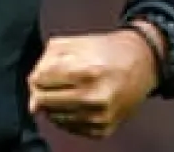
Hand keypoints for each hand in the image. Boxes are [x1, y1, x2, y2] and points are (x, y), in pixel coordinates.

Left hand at [27, 25, 160, 139]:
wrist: (141, 63)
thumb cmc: (103, 50)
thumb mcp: (71, 43)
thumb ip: (44, 64)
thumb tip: (32, 97)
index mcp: (86, 72)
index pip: (39, 82)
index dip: (38, 75)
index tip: (46, 72)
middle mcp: (94, 98)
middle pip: (44, 101)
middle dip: (42, 91)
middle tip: (55, 81)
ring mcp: (100, 117)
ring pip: (54, 117)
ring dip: (54, 104)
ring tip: (69, 89)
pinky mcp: (103, 129)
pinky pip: (70, 128)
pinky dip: (67, 116)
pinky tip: (78, 102)